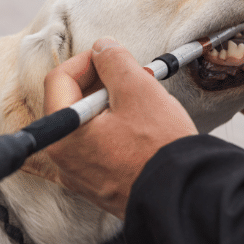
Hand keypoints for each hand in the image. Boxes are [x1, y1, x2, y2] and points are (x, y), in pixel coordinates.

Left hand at [43, 38, 196, 218]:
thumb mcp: (138, 89)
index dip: (88, 60)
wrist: (184, 195)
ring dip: (110, 105)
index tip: (112, 55)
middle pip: (71, 103)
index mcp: (62, 133)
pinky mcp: (99, 186)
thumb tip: (102, 48)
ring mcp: (80, 175)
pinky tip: (141, 127)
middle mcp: (63, 158)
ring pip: (86, 125)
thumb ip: (114, 61)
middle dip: (100, 83)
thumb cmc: (159, 146)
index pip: (59, 79)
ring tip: (142, 100)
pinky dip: (114, 130)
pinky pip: (98, 147)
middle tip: (132, 77)